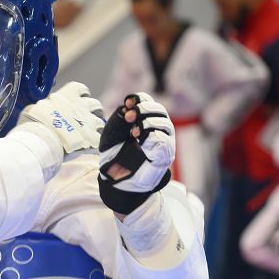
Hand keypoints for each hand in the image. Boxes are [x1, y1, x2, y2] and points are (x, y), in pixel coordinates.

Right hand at [17, 81, 104, 156]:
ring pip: (100, 121)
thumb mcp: (34, 109)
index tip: (79, 102)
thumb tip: (43, 110)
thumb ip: (45, 107)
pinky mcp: (92, 138)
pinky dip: (96, 141)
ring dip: (96, 127)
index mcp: (68, 95)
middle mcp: (81, 105)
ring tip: (88, 134)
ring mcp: (88, 121)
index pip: (82, 90)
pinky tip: (90, 146)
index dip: (82, 96)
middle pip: (95, 104)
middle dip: (92, 111)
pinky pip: (99, 138)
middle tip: (86, 119)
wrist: (41, 142)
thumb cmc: (33, 125)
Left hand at [98, 93, 174, 215]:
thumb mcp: (113, 133)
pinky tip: (141, 143)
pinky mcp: (164, 156)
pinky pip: (163, 141)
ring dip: (148, 124)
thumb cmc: (115, 156)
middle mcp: (157, 130)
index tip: (128, 102)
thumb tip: (129, 106)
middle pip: (160, 111)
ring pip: (165, 124)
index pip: (149, 103)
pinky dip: (151, 138)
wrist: (116, 179)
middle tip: (129, 117)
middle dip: (144, 109)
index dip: (140, 99)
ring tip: (133, 133)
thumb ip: (120, 118)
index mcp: (145, 121)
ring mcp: (163, 143)